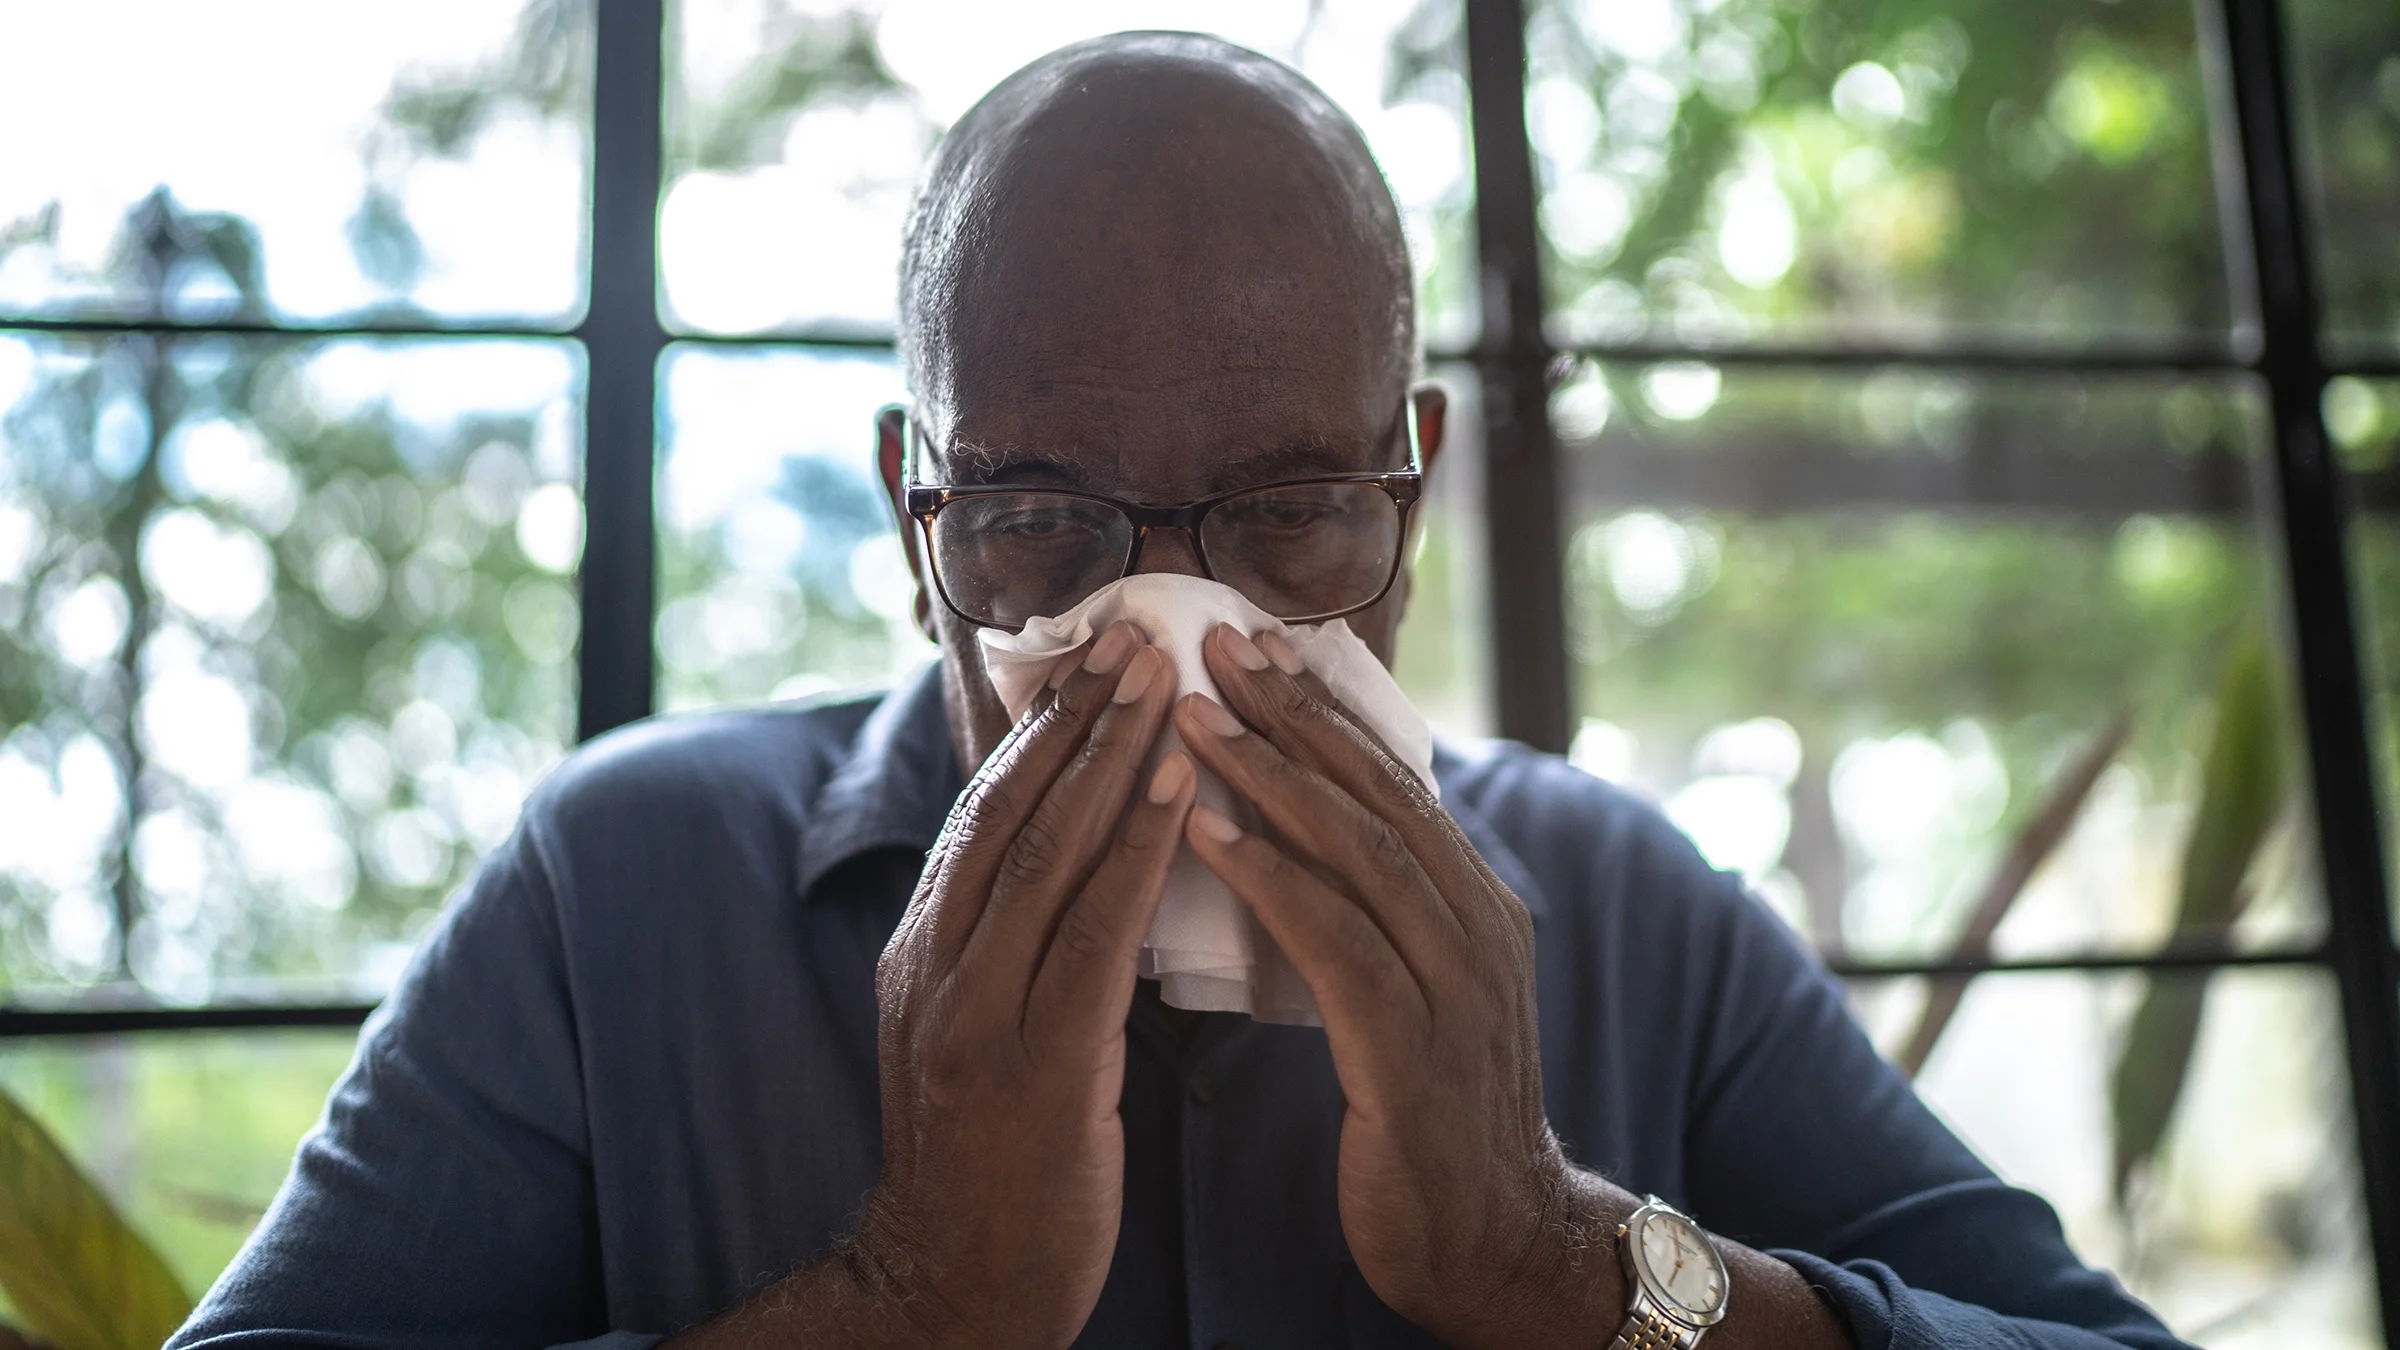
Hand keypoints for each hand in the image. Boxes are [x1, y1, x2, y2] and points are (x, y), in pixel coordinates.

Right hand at [860, 621, 1193, 1346]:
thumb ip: (1004, 949)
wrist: (951, 1291)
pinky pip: (1092, 935)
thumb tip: (1060, 863)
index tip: (1091, 659)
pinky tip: (1182, 794)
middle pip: (1009, 812)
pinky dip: (1138, 852)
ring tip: (1163, 686)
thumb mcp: (975, 1035)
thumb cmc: (990, 1163)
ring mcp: (977, 1014)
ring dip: (1110, 759)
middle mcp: (937, 966)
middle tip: (1135, 639)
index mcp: (925, 952)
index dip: (1040, 731)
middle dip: (1075, 719)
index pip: (983, 813)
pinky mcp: (1033, 1064)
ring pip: (1046, 855)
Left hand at [1175, 625, 1850, 1349]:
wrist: (1495, 1243)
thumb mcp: (1417, 988)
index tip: (1253, 642)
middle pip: (1377, 793)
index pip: (1393, 779)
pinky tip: (1206, 833)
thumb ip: (1381, 909)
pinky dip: (1271, 878)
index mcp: (1475, 903)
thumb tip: (1310, 827)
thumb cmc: (1431, 1113)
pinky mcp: (1414, 1050)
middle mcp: (1476, 926)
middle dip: (1292, 713)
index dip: (1321, 707)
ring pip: (1358, 851)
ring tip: (1194, 719)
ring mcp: (1455, 986)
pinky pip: (1336, 943)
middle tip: (1216, 643)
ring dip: (1270, 777)